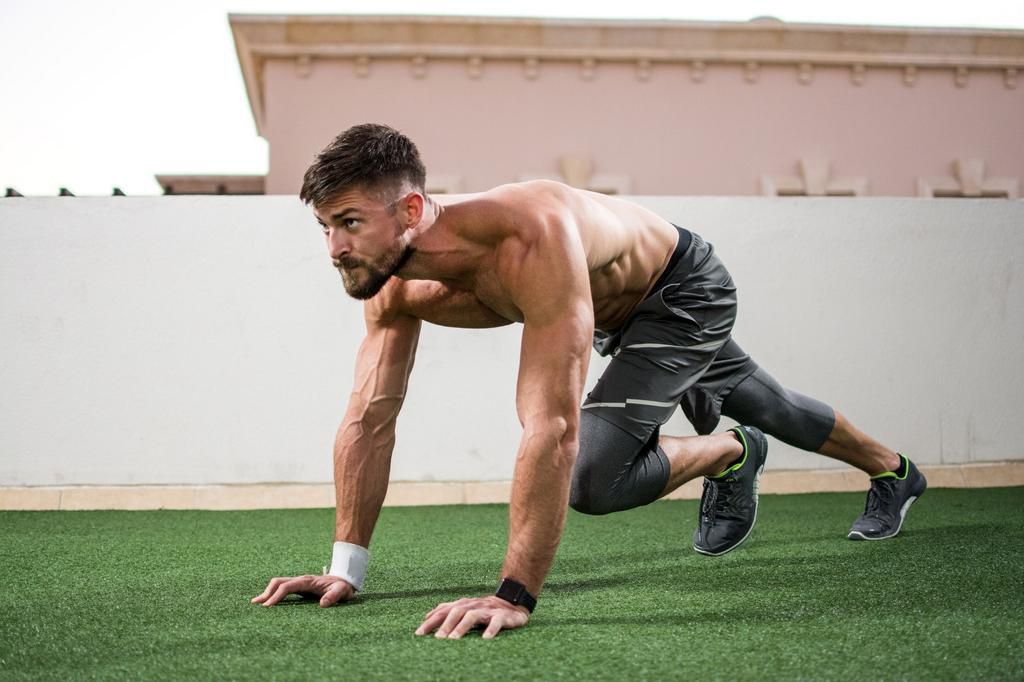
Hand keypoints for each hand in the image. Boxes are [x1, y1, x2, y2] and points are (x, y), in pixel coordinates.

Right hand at [251, 574, 354, 607]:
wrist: (345, 579)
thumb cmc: (343, 586)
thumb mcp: (342, 591)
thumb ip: (334, 596)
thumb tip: (323, 604)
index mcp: (307, 581)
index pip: (287, 587)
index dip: (276, 596)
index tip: (268, 606)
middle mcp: (300, 580)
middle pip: (278, 582)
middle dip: (266, 592)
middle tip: (256, 605)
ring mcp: (299, 583)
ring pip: (278, 584)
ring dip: (267, 592)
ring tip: (256, 604)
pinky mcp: (299, 587)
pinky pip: (283, 588)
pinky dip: (273, 593)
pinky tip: (268, 602)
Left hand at [415, 595, 529, 639]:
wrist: (512, 602)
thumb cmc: (484, 609)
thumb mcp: (465, 608)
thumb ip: (447, 610)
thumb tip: (427, 616)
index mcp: (462, 604)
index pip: (443, 612)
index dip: (431, 622)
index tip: (418, 634)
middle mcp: (473, 605)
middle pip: (456, 612)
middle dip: (445, 626)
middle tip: (437, 639)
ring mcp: (487, 610)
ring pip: (472, 616)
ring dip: (462, 627)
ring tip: (453, 640)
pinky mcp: (501, 616)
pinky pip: (496, 622)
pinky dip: (490, 630)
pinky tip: (485, 639)